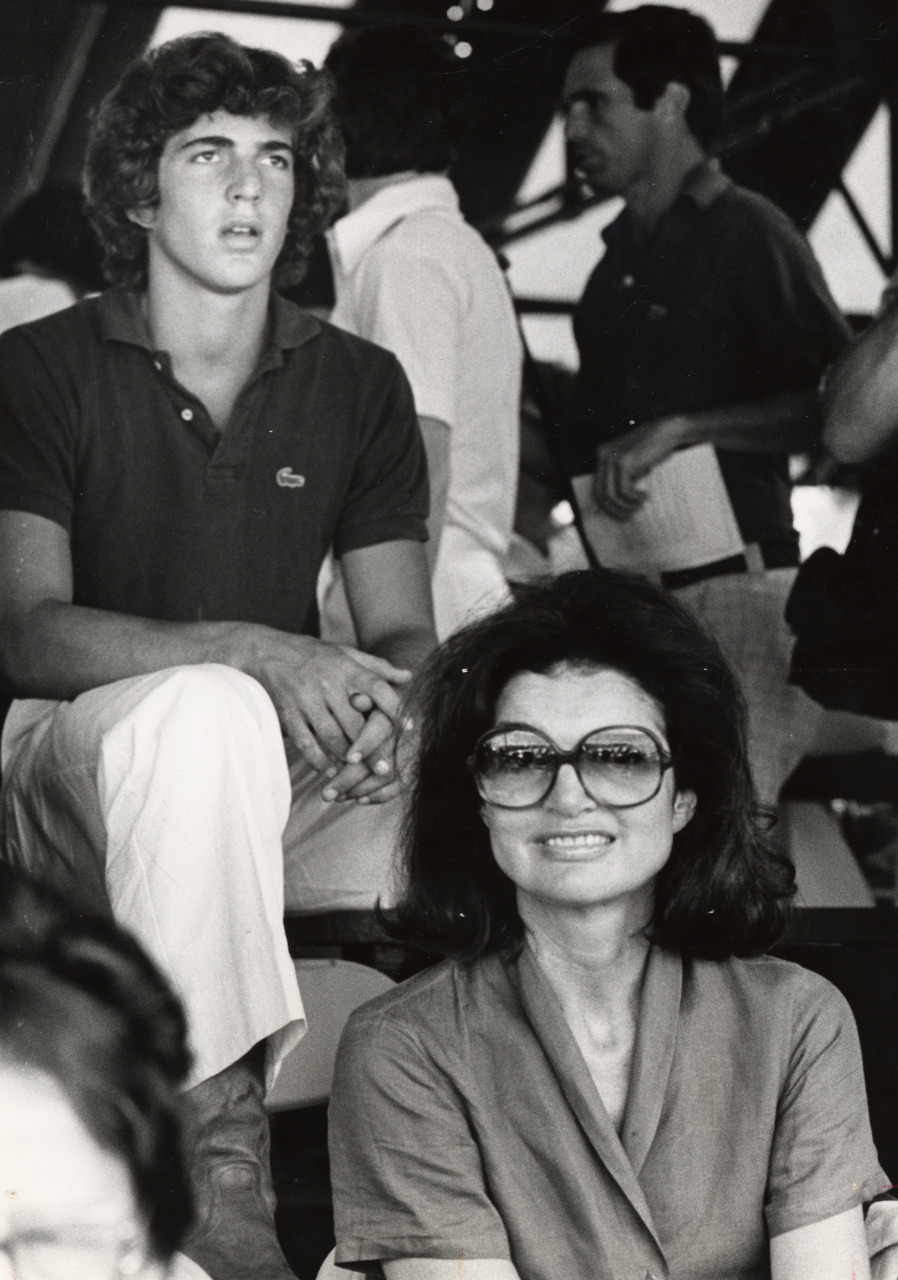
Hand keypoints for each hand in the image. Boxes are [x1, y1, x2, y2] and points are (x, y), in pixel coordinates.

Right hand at [246, 631, 411, 773]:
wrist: (266, 650)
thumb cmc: (313, 653)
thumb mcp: (345, 652)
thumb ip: (377, 666)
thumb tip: (409, 676)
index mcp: (347, 668)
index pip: (377, 688)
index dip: (395, 709)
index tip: (410, 729)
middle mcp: (329, 684)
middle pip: (356, 722)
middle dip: (372, 748)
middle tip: (386, 769)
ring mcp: (307, 699)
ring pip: (332, 737)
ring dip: (346, 758)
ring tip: (358, 772)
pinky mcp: (287, 712)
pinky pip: (306, 742)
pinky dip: (319, 760)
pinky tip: (329, 771)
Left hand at [323, 705, 419, 804]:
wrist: (389, 702)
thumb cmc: (367, 696)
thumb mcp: (364, 692)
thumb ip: (361, 699)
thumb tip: (358, 699)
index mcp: (392, 714)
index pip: (381, 731)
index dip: (366, 744)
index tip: (348, 759)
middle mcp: (405, 735)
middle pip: (381, 761)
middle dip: (351, 778)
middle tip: (326, 793)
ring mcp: (410, 752)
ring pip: (389, 778)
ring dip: (361, 790)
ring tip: (336, 797)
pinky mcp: (412, 766)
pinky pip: (400, 786)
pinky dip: (381, 795)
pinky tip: (360, 800)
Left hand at [594, 415, 687, 519]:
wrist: (667, 431)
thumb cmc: (652, 449)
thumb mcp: (632, 464)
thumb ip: (622, 477)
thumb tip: (616, 505)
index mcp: (601, 454)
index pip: (597, 488)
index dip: (608, 506)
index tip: (621, 514)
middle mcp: (602, 455)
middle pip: (601, 494)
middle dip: (615, 510)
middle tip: (630, 515)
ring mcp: (611, 458)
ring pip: (611, 495)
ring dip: (626, 505)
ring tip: (639, 505)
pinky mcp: (623, 461)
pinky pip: (624, 490)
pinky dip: (634, 497)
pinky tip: (645, 495)